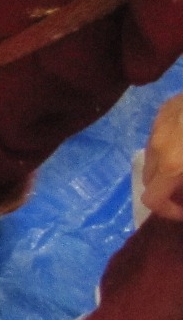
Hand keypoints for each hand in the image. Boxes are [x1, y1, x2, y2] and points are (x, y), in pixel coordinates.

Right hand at [143, 93, 182, 220]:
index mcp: (172, 166)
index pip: (151, 200)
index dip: (167, 212)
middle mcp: (158, 147)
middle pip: (147, 179)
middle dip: (165, 190)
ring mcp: (159, 125)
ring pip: (151, 156)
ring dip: (165, 167)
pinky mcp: (166, 108)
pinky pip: (158, 134)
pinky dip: (169, 144)